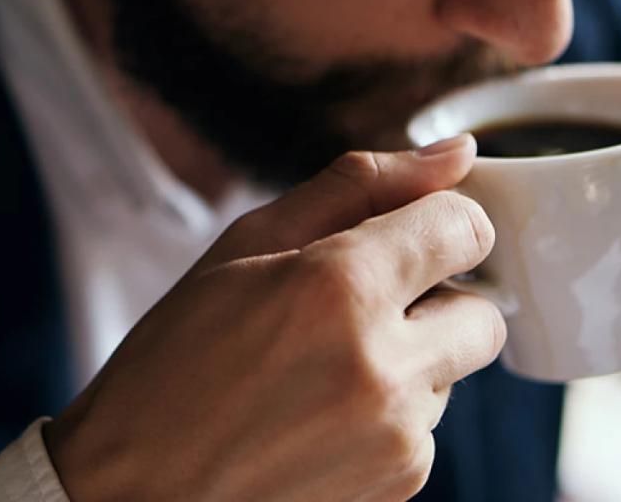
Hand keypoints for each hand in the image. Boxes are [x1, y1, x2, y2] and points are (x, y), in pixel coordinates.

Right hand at [44, 134, 505, 501]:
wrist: (136, 489)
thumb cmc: (176, 361)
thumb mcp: (247, 246)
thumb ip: (360, 186)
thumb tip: (456, 153)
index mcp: (340, 287)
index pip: (466, 227)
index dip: (440, 223)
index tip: (408, 236)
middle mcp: (384, 366)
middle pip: (484, 310)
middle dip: (439, 299)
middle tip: (364, 307)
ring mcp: (399, 435)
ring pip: (456, 370)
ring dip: (413, 358)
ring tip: (324, 369)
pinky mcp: (403, 483)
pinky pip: (429, 426)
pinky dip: (394, 412)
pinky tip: (323, 416)